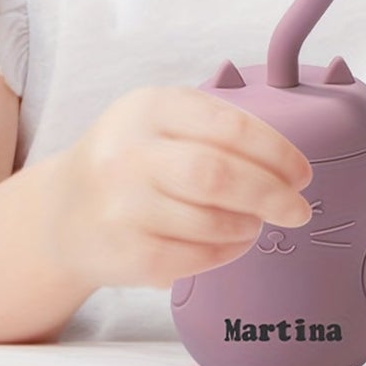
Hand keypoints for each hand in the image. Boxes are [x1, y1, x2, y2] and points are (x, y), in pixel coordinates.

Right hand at [53, 86, 313, 290]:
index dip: (274, 152)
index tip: (301, 173)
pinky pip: (191, 259)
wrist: (63, 212)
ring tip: (255, 223)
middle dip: (270, 194)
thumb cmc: (131, 159)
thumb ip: (215, 127)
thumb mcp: (161, 120)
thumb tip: (285, 161)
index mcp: (149, 106)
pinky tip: (232, 244)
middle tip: (298, 210)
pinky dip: (224, 253)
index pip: (227, 125)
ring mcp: (121, 205)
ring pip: (209, 220)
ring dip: (247, 225)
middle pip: (219, 174)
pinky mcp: (121, 253)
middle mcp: (129, 152)